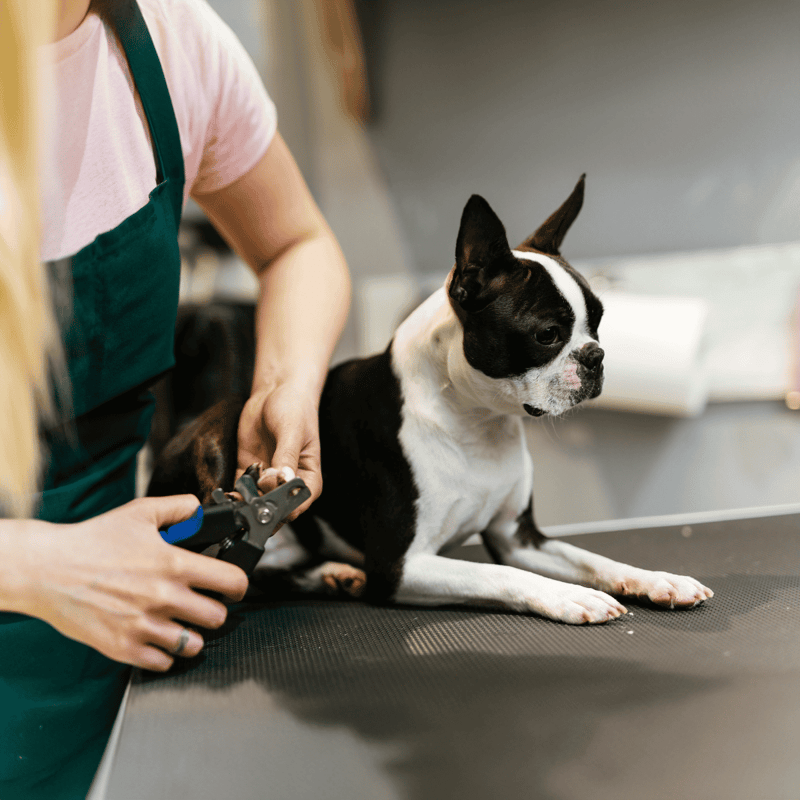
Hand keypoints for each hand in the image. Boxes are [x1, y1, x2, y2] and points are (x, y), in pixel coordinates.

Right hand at [19, 495, 248, 671]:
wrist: (47, 570)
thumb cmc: (92, 541)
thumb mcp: (140, 513)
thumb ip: (179, 508)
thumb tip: (201, 508)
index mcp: (173, 564)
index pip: (231, 582)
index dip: (238, 584)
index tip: (233, 586)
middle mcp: (163, 598)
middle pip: (217, 617)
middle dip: (214, 610)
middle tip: (203, 604)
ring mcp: (144, 626)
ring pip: (193, 644)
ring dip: (192, 635)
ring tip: (181, 623)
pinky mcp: (123, 647)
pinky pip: (163, 662)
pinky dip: (164, 653)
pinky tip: (157, 637)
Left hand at [236, 382, 321, 517]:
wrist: (275, 391)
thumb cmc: (294, 408)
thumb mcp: (292, 431)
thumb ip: (286, 457)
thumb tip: (282, 480)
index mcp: (308, 478)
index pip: (298, 504)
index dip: (283, 508)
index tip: (267, 501)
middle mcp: (288, 483)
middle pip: (276, 508)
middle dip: (261, 508)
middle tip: (247, 501)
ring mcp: (268, 478)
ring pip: (256, 502)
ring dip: (245, 503)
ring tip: (236, 496)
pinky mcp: (249, 471)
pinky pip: (240, 489)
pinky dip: (233, 494)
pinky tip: (227, 492)